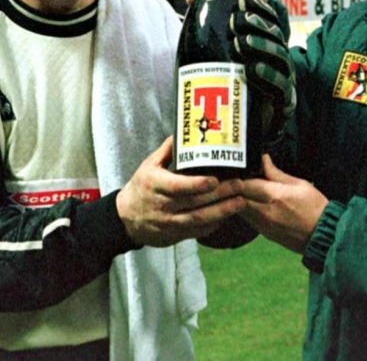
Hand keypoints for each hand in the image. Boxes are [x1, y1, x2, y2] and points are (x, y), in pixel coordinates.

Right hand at [116, 137, 245, 246]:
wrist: (126, 218)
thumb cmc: (141, 187)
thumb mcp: (148, 165)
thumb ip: (167, 150)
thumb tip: (184, 132)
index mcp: (155, 185)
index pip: (177, 186)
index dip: (197, 184)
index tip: (215, 179)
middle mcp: (162, 205)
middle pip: (194, 202)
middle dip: (219, 195)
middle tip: (239, 185)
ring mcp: (169, 222)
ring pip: (198, 219)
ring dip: (222, 211)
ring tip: (241, 202)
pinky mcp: (175, 234)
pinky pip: (197, 231)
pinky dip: (214, 224)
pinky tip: (228, 215)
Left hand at [231, 0, 295, 140]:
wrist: (247, 133)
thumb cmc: (234, 94)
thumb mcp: (225, 63)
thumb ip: (219, 41)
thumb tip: (198, 10)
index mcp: (269, 47)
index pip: (269, 21)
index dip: (258, 8)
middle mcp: (280, 61)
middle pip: (274, 36)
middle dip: (256, 24)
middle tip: (235, 19)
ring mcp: (285, 81)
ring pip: (279, 57)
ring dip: (260, 46)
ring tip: (241, 41)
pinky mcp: (284, 103)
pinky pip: (280, 87)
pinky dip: (266, 76)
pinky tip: (251, 69)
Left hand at [240, 155, 327, 253]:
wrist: (323, 235)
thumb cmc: (315, 207)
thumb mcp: (299, 184)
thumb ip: (276, 173)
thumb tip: (263, 160)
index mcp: (274, 195)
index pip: (243, 185)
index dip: (235, 177)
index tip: (234, 170)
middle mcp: (264, 211)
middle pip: (236, 198)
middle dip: (232, 189)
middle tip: (232, 179)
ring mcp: (263, 224)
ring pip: (239, 210)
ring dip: (236, 200)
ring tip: (240, 190)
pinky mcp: (264, 233)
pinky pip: (247, 219)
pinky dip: (244, 210)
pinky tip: (249, 203)